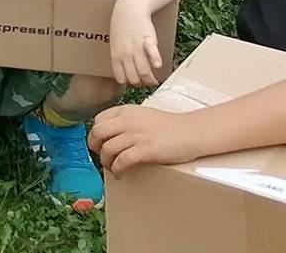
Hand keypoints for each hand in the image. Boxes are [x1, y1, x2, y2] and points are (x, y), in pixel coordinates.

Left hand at [89, 104, 206, 174]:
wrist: (191, 132)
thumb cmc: (169, 126)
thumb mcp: (143, 115)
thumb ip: (126, 121)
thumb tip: (111, 135)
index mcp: (126, 111)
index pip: (98, 120)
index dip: (95, 134)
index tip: (98, 143)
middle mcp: (128, 121)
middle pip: (97, 133)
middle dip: (94, 147)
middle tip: (100, 156)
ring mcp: (136, 135)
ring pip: (107, 149)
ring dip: (106, 162)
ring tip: (111, 167)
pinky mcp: (145, 150)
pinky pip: (121, 161)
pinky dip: (117, 170)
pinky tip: (119, 174)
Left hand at [108, 0, 164, 86]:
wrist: (129, 8)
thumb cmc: (122, 26)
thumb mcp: (116, 44)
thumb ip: (120, 58)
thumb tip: (128, 72)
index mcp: (115, 55)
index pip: (122, 78)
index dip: (130, 83)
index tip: (137, 82)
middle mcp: (125, 53)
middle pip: (133, 78)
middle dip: (142, 84)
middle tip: (148, 82)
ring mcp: (135, 47)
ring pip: (143, 71)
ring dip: (151, 79)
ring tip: (156, 79)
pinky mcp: (147, 39)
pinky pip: (151, 53)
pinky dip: (155, 60)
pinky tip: (158, 66)